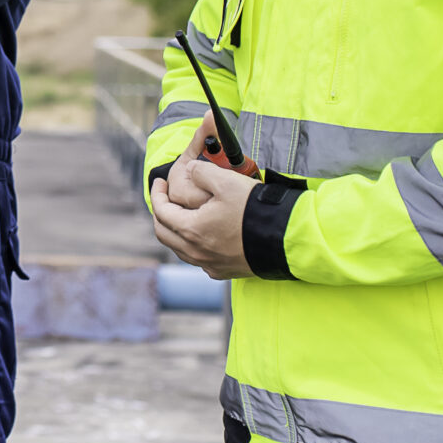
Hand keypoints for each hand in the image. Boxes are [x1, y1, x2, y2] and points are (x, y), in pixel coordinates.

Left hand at [150, 157, 255, 279]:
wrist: (285, 238)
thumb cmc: (254, 210)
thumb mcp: (226, 181)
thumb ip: (201, 172)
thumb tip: (190, 171)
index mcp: (191, 230)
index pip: (161, 212)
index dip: (157, 194)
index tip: (159, 182)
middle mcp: (196, 252)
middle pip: (164, 233)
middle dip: (161, 213)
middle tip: (164, 198)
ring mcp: (210, 264)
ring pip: (179, 249)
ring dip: (175, 230)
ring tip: (181, 214)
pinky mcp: (223, 271)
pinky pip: (198, 259)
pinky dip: (192, 245)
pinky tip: (201, 234)